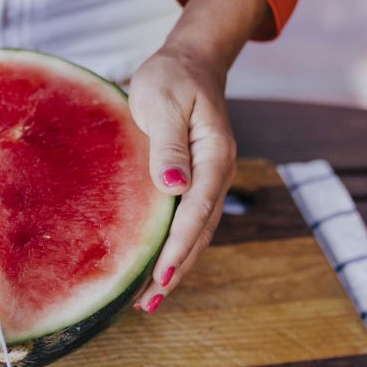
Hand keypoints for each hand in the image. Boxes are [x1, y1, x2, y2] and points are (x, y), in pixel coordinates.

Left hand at [125, 0, 269, 314]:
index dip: (178, 245)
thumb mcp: (165, 102)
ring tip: (149, 299)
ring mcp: (210, 179)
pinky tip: (156, 266)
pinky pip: (188, 221)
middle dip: (176, 269)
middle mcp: (217, 172)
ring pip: (196, 232)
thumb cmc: (172, 78)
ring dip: (176, 265)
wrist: (189, 62)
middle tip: (148, 303)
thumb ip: (169, 145)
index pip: (196, 210)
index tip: (160, 275)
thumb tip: (174, 186)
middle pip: (199, 231)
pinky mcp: (197, 181)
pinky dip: (174, 247)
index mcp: (214, 155)